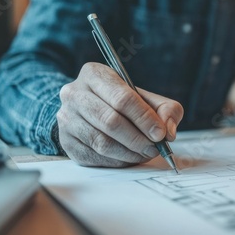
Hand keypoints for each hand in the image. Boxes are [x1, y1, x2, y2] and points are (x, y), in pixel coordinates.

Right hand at [57, 62, 183, 166]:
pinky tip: (129, 157)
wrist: (90, 110)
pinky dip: (117, 161)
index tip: (160, 133)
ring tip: (145, 153)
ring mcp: (66, 118)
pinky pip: (95, 156)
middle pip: (110, 121)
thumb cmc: (123, 102)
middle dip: (137, 139)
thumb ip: (166, 109)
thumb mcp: (147, 98)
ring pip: (101, 142)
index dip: (144, 118)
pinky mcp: (66, 141)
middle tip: (154, 148)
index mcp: (94, 74)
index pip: (122, 98)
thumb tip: (168, 131)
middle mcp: (74, 94)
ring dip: (129, 152)